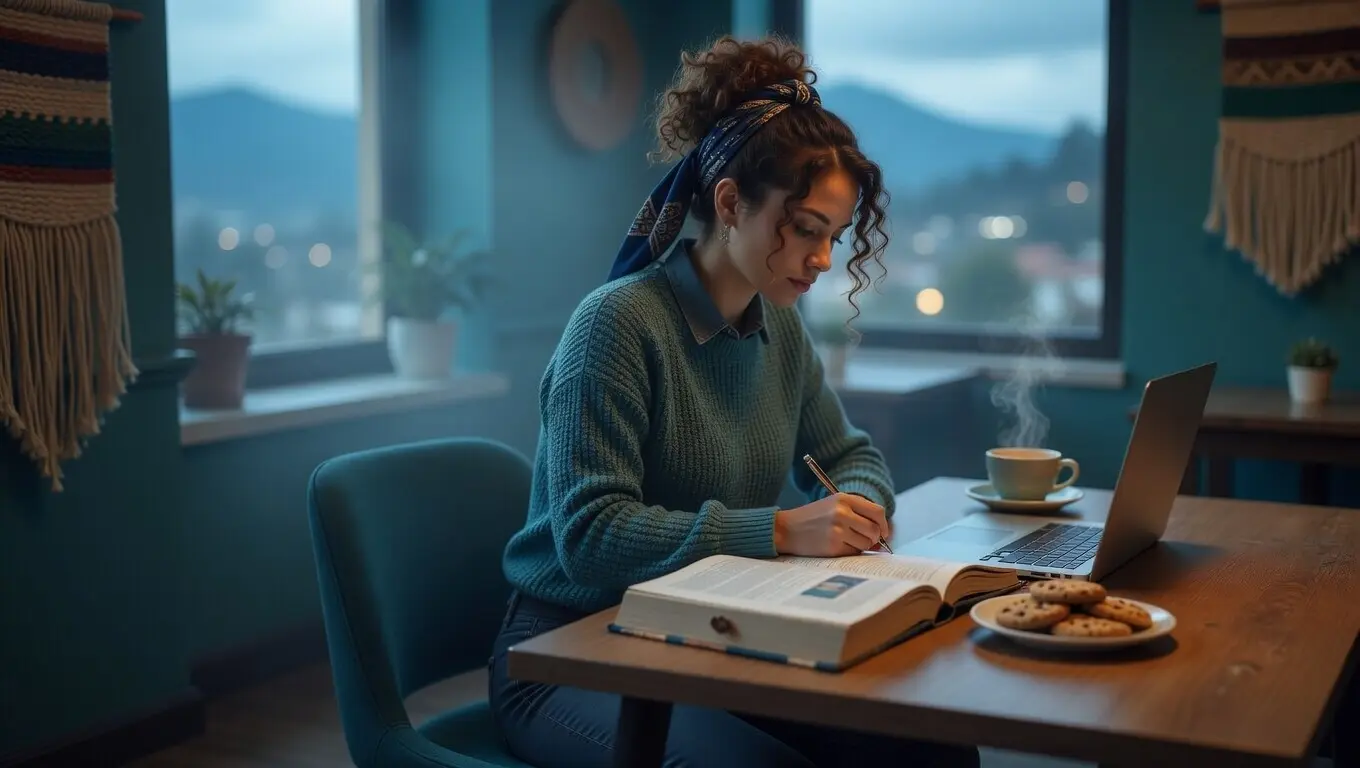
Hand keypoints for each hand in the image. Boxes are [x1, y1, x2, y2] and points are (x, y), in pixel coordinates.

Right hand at [773, 492, 888, 555]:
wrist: (786, 529)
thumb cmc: (812, 518)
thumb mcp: (833, 506)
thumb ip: (857, 515)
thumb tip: (883, 537)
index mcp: (844, 499)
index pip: (877, 512)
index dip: (883, 524)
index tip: (882, 532)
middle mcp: (842, 512)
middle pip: (874, 530)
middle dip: (874, 538)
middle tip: (864, 540)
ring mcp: (837, 530)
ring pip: (866, 543)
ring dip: (861, 546)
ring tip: (845, 541)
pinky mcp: (833, 546)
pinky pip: (853, 552)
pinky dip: (849, 552)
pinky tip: (836, 546)